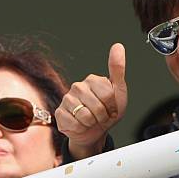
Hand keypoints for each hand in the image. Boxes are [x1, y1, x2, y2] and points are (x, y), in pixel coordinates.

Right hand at [55, 43, 127, 159]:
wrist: (94, 131)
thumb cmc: (107, 111)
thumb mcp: (118, 91)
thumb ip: (117, 69)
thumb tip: (118, 46)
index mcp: (92, 80)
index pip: (108, 94)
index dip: (113, 107)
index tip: (111, 108)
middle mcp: (77, 87)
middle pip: (98, 106)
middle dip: (103, 116)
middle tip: (101, 116)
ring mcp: (67, 99)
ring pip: (85, 116)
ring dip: (92, 123)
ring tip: (92, 120)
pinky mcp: (60, 113)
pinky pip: (75, 123)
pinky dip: (81, 128)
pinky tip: (81, 125)